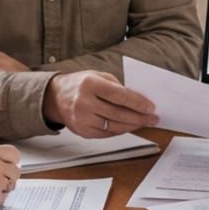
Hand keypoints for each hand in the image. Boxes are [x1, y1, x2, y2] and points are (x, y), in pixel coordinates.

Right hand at [42, 71, 157, 136]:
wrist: (55, 97)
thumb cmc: (80, 84)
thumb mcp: (97, 76)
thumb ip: (116, 87)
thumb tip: (138, 101)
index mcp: (89, 84)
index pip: (118, 95)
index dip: (137, 103)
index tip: (151, 107)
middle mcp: (84, 102)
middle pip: (118, 113)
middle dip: (139, 117)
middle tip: (153, 118)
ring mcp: (82, 119)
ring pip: (114, 126)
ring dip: (133, 125)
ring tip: (144, 123)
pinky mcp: (82, 131)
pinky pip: (106, 133)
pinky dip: (120, 130)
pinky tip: (129, 126)